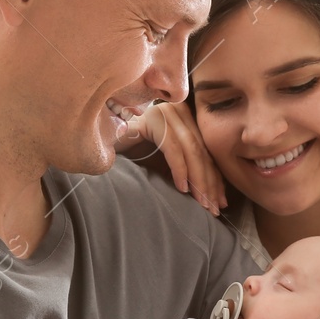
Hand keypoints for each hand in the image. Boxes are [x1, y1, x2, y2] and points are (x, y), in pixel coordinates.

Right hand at [124, 102, 227, 216]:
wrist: (99, 147)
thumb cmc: (131, 158)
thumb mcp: (164, 165)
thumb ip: (187, 170)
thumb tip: (213, 194)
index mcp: (185, 119)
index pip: (206, 151)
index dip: (216, 178)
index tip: (221, 203)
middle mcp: (177, 110)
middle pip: (201, 150)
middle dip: (210, 182)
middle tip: (213, 208)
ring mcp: (163, 112)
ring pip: (191, 149)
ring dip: (198, 179)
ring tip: (202, 202)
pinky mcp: (150, 118)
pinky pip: (171, 146)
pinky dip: (179, 169)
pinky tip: (182, 188)